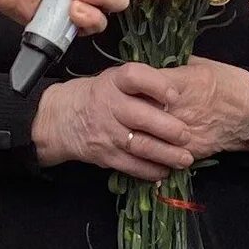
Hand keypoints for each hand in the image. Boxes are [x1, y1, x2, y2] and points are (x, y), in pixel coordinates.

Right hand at [31, 68, 196, 179]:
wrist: (61, 119)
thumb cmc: (99, 96)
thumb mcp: (115, 80)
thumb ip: (142, 85)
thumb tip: (182, 92)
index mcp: (114, 82)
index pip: (135, 77)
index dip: (157, 86)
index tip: (174, 96)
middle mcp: (109, 105)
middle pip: (141, 117)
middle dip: (168, 128)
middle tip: (186, 135)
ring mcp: (107, 132)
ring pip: (140, 145)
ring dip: (166, 154)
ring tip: (185, 158)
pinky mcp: (105, 155)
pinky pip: (131, 165)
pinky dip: (150, 170)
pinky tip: (165, 171)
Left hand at [103, 58, 248, 160]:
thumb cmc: (228, 82)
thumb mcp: (199, 65)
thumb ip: (172, 69)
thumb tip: (151, 70)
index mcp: (180, 82)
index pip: (140, 81)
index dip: (130, 87)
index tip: (128, 89)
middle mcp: (179, 108)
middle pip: (138, 112)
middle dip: (125, 114)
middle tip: (117, 114)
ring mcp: (183, 132)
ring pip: (146, 137)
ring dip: (133, 136)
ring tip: (126, 132)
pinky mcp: (190, 150)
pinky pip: (162, 155)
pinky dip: (151, 153)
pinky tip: (143, 149)